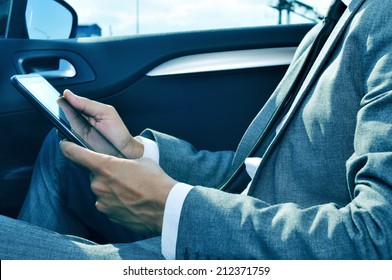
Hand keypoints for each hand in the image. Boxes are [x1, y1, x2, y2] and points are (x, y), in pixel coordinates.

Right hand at [59, 90, 143, 158]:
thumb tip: (69, 94)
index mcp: (88, 111)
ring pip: (62, 126)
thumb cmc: (117, 132)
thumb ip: (87, 103)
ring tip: (63, 118)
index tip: (61, 97)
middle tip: (60, 106)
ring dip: (61, 122)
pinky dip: (63, 135)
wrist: (123, 151)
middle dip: (61, 109)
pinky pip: (64, 138)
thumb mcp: (105, 112)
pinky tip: (65, 131)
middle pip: (65, 113)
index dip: (66, 100)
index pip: (73, 103)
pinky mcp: (76, 144)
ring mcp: (78, 133)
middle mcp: (81, 121)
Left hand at [60, 140, 176, 234]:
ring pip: (102, 191)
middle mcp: (99, 185)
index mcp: (105, 166)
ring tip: (132, 190)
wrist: (165, 207)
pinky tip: (132, 201)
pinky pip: (108, 204)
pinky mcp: (109, 215)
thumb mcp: (140, 161)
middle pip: (95, 175)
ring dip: (112, 189)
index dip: (68, 147)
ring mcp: (102, 202)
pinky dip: (117, 202)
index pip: (76, 154)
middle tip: (124, 175)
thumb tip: (120, 165)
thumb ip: (123, 161)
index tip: (64, 144)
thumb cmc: (155, 181)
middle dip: (106, 173)